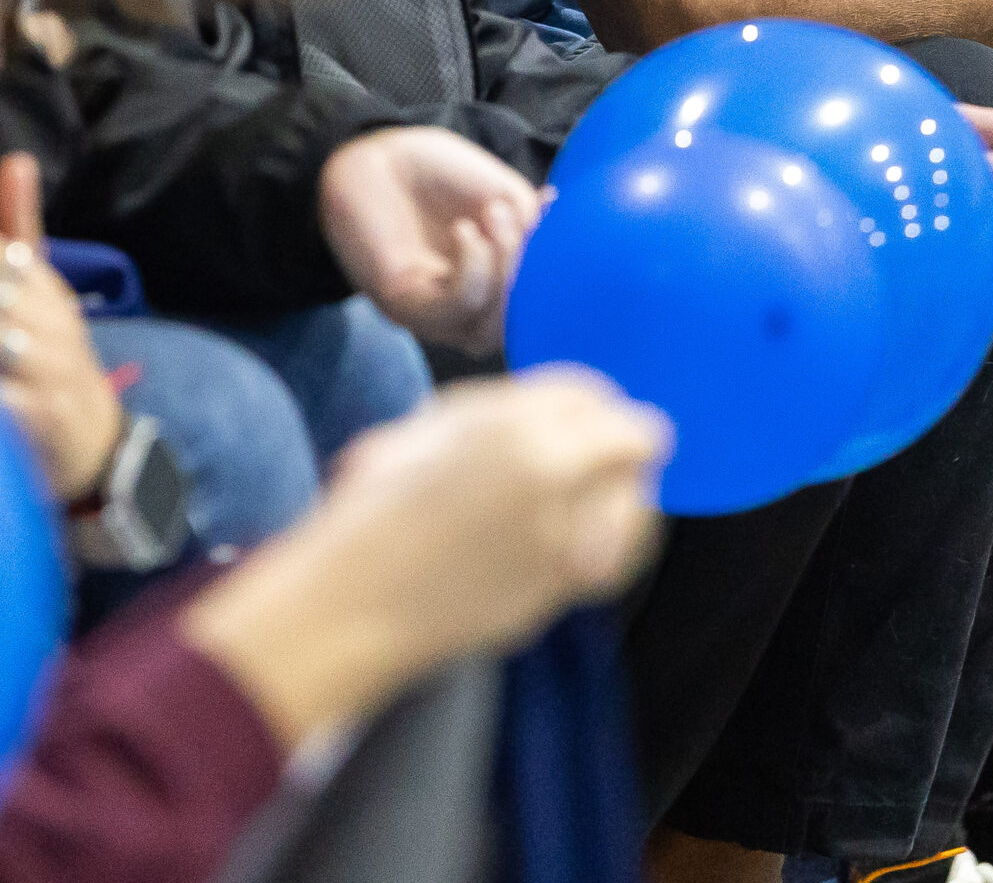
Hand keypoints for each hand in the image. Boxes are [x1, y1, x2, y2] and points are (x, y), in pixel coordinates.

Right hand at [182, 371, 668, 747]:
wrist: (355, 600)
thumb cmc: (377, 512)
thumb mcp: (430, 429)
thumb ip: (503, 412)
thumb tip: (563, 409)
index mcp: (509, 422)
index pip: (591, 392)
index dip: (595, 403)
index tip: (594, 417)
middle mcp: (546, 471)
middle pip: (634, 436)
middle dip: (626, 440)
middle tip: (622, 449)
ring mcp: (559, 534)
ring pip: (637, 495)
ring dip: (628, 488)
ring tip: (614, 489)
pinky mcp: (559, 587)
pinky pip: (621, 552)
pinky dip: (621, 538)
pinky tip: (603, 532)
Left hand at [318, 125, 542, 356]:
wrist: (377, 154)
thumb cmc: (440, 175)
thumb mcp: (504, 197)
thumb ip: (534, 231)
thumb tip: (559, 255)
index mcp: (492, 289)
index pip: (533, 314)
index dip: (555, 278)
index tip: (556, 224)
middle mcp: (462, 313)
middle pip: (513, 331)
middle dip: (531, 277)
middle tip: (523, 221)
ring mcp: (432, 314)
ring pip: (486, 331)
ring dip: (505, 270)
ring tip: (495, 215)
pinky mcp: (403, 302)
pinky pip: (453, 307)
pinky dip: (473, 268)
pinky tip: (466, 230)